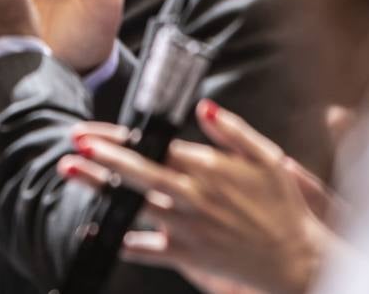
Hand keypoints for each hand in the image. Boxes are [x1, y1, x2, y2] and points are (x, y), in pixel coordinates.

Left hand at [59, 101, 337, 293]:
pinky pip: (146, 248)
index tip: (90, 131)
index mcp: (208, 168)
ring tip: (70, 173)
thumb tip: (203, 107)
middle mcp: (193, 195)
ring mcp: (188, 226)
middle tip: (73, 144)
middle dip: (101, 157)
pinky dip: (121, 240)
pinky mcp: (188, 254)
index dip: (119, 137)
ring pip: (133, 205)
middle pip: (137, 173)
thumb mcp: (268, 159)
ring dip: (99, 189)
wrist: (298, 261)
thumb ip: (233, 131)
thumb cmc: (284, 207)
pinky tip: (96, 229)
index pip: (155, 146)